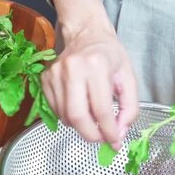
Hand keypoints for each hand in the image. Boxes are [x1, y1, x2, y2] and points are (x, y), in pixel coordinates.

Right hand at [42, 25, 137, 149]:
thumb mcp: (129, 78)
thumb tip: (120, 133)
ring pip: (65, 117)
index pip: (101, 110)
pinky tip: (80, 108)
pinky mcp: (45, 79)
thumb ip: (130, 108)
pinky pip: (56, 110)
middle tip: (102, 139)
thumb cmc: (109, 55)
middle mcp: (72, 69)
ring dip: (81, 127)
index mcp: (96, 66)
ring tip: (93, 121)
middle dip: (91, 135)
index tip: (115, 142)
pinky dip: (69, 118)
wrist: (86, 33)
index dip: (109, 132)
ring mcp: (55, 74)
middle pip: (77, 116)